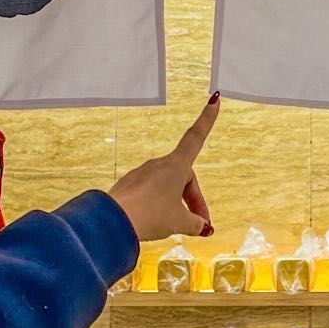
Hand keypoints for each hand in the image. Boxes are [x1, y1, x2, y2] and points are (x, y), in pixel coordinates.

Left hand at [110, 95, 219, 243]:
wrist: (114, 221)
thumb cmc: (150, 216)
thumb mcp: (179, 222)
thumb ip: (194, 223)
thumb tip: (201, 226)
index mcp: (176, 166)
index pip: (196, 137)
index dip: (207, 119)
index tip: (214, 100)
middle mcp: (159, 165)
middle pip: (184, 178)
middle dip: (193, 201)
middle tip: (200, 225)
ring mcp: (141, 174)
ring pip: (166, 188)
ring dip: (175, 205)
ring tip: (177, 227)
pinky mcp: (129, 186)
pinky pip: (150, 194)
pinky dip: (158, 206)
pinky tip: (155, 224)